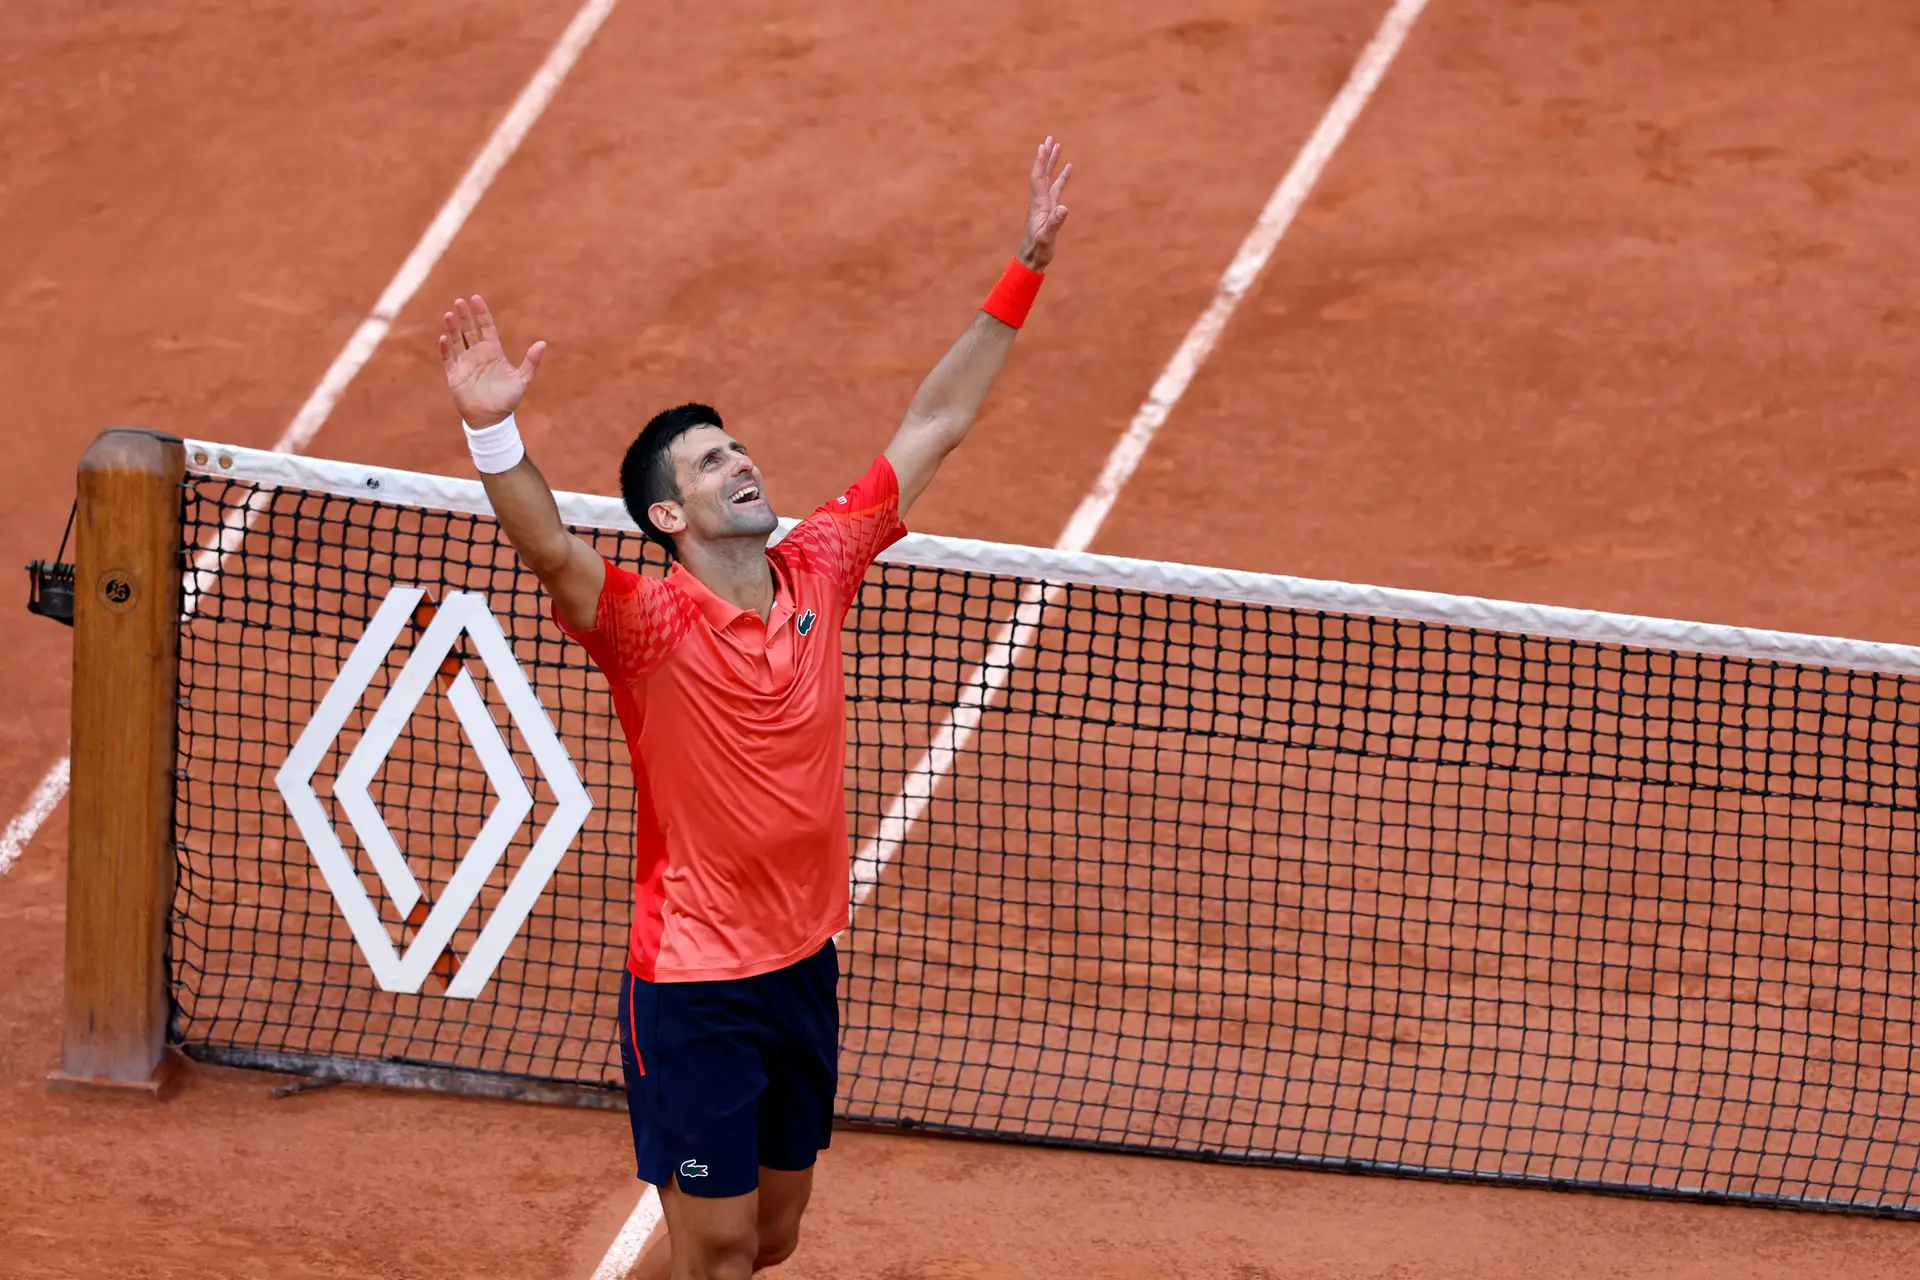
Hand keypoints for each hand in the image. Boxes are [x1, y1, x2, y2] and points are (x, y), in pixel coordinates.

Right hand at [440, 295, 544, 428]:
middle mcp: (478, 354)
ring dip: (453, 328)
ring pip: (457, 341)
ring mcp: (465, 363)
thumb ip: (531, 362)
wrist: (492, 419)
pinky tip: (445, 338)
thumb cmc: (508, 400)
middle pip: (469, 330)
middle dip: (465, 316)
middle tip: (460, 300)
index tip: (476, 299)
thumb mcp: (522, 380)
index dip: (481, 313)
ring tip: (450, 314)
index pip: (486, 327)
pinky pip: (448, 358)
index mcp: (493, 351)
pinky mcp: (455, 375)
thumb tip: (542, 343)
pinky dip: (446, 349)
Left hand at [1016, 137, 1072, 272]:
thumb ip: (1055, 223)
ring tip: (1058, 147)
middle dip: (1046, 156)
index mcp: (1038, 204)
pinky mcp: (1049, 210)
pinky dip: (1061, 178)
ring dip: (1053, 163)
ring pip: (1049, 178)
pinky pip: (1056, 189)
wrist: (1031, 259)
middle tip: (1050, 138)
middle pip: (1042, 173)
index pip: (1038, 178)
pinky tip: (1068, 169)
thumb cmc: (1038, 250)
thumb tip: (1064, 208)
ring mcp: (1044, 204)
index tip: (1043, 146)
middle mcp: (1040, 201)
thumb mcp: (1047, 237)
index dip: (1040, 162)